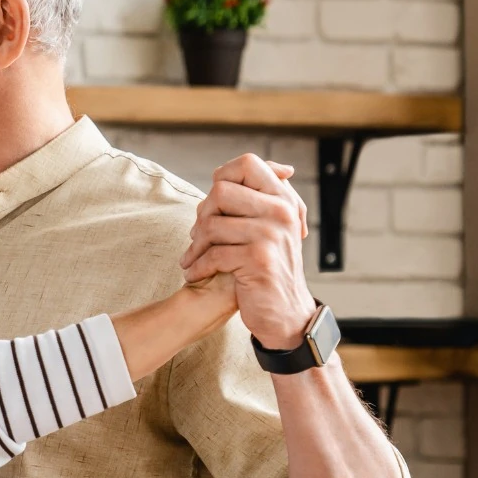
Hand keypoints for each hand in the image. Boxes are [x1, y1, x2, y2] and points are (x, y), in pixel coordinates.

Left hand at [180, 154, 316, 349]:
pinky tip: (194, 274)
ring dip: (195, 245)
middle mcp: (281, 212)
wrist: (285, 314)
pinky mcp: (258, 260)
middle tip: (198, 235)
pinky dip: (198, 267)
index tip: (213, 202)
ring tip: (192, 257)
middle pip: (221, 191)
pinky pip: (214, 254)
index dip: (222, 176)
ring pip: (212, 224)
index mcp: (284, 199)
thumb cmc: (271, 267)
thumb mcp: (277, 227)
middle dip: (202, 214)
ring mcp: (270, 235)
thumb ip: (271, 197)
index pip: (248, 164)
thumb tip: (280, 167)